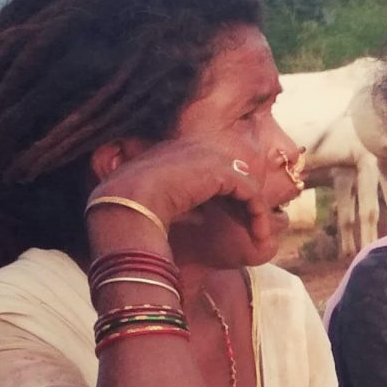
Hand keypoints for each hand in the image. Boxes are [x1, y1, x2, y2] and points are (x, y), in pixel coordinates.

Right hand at [89, 126, 285, 251]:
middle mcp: (193, 148)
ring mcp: (209, 157)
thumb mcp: (155, 205)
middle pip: (231, 174)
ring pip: (244, 185)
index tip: (229, 222)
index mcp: (173, 152)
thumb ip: (179, 205)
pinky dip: (258, 216)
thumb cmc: (129, 209)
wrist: (126, 201)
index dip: (222, 197)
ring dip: (255, 212)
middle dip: (243, 203)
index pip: (209, 170)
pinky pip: (251, 194)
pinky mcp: (223, 172)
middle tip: (251, 229)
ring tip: (259, 237)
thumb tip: (200, 219)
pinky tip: (260, 237)